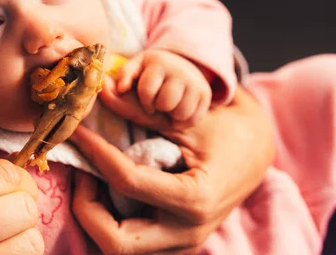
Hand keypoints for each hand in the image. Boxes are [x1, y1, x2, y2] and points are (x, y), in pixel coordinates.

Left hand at [69, 77, 273, 253]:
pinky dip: (111, 219)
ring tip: (91, 179)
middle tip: (80, 172)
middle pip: (115, 242)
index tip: (78, 133)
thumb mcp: (185, 119)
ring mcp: (182, 243)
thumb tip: (98, 96)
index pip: (127, 182)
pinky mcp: (175, 242)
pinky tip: (107, 189)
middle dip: (87, 208)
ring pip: (119, 248)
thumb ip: (140, 111)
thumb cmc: (226, 131)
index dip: (96, 154)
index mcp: (193, 201)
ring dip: (96, 218)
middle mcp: (186, 233)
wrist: (257, 152)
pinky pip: (131, 241)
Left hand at [116, 49, 210, 124]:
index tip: (147, 100)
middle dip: (159, 107)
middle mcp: (180, 71)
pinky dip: (185, 120)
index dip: (145, 101)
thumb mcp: (135, 71)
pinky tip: (179, 111)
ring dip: (172, 115)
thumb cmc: (151, 74)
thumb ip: (120, 79)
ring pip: (181, 112)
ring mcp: (196, 82)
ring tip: (169, 107)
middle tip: (159, 103)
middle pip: (166, 103)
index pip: (147, 90)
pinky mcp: (206, 94)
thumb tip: (103, 84)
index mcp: (158, 63)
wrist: (182, 66)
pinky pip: (194, 118)